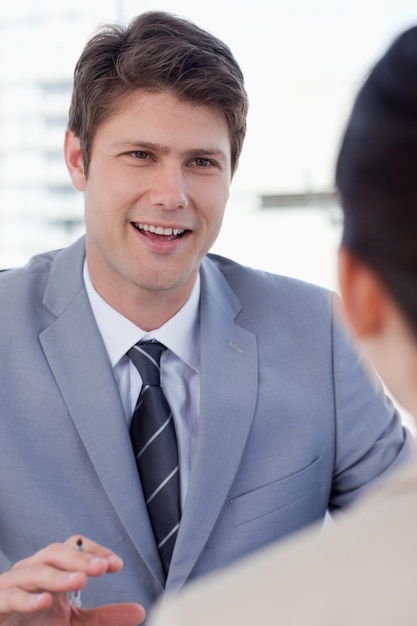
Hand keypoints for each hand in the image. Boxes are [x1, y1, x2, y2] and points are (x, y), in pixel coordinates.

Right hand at [0, 535, 145, 624]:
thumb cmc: (36, 625)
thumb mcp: (74, 622)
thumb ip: (104, 616)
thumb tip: (140, 611)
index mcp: (52, 568)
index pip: (74, 547)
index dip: (94, 551)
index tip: (116, 565)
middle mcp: (32, 569)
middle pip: (55, 552)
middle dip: (79, 558)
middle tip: (101, 568)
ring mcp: (13, 584)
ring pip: (35, 570)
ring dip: (59, 575)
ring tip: (80, 580)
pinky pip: (10, 595)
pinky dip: (27, 597)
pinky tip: (44, 601)